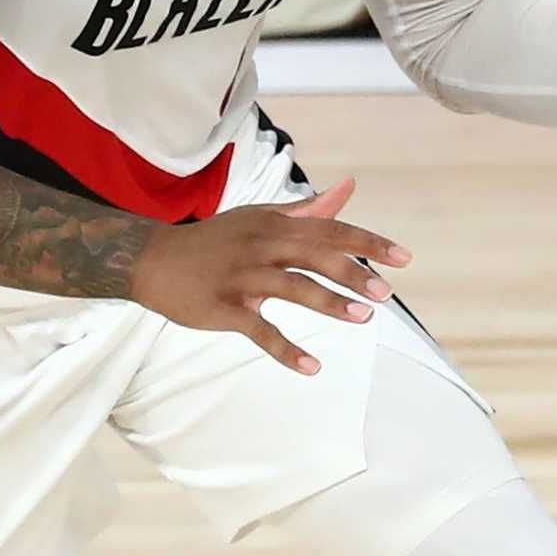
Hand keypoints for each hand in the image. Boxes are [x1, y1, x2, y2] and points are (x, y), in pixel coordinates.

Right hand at [128, 178, 410, 374]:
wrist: (153, 260)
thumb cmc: (216, 239)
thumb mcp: (260, 217)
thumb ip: (307, 209)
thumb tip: (348, 188)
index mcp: (275, 225)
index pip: (330, 229)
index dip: (367, 243)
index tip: (403, 258)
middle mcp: (262, 246)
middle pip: (315, 255)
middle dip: (353, 274)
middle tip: (386, 294)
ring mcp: (242, 277)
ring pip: (291, 288)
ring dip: (328, 304)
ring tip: (362, 320)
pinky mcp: (224, 308)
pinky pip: (259, 330)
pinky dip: (286, 350)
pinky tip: (313, 367)